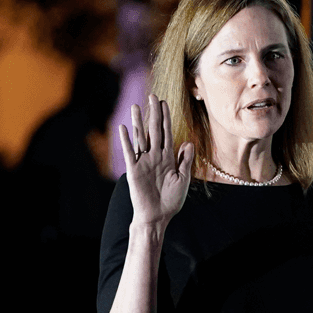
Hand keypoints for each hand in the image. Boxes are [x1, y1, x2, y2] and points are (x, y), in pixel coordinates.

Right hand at [121, 94, 193, 227]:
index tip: (165, 103)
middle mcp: (155, 156)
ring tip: (136, 106)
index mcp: (168, 157)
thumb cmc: (171, 199)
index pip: (166, 133)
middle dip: (154, 114)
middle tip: (153, 96)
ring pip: (140, 138)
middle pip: (154, 131)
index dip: (166, 119)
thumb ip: (185, 160)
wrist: (158, 215)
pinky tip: (124, 128)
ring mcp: (143, 161)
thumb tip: (188, 142)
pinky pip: (130, 152)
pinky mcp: (134, 170)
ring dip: (139, 122)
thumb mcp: (183, 179)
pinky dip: (126, 140)